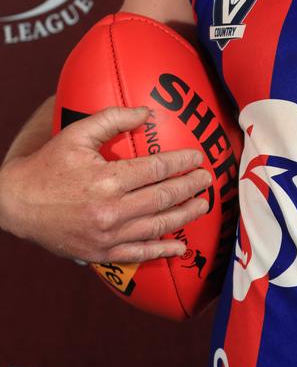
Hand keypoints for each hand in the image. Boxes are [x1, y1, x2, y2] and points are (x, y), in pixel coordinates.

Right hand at [0, 106, 211, 262]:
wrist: (16, 204)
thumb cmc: (48, 165)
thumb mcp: (76, 134)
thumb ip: (113, 118)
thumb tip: (147, 112)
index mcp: (107, 179)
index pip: (157, 169)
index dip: (181, 161)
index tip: (197, 157)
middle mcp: (110, 210)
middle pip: (163, 197)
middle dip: (190, 187)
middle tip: (208, 179)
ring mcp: (107, 236)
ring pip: (157, 226)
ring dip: (185, 215)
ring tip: (202, 204)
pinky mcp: (101, 253)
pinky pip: (139, 253)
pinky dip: (161, 251)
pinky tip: (179, 246)